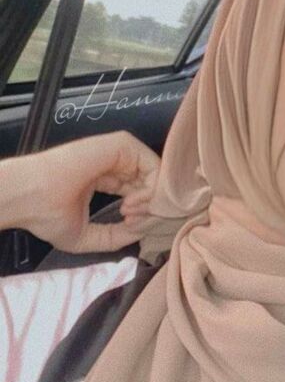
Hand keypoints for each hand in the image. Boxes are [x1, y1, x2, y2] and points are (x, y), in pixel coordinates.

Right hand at [13, 131, 159, 252]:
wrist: (29, 197)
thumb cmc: (48, 215)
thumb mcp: (90, 237)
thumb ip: (119, 236)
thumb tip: (144, 231)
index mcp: (109, 179)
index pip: (142, 192)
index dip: (145, 213)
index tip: (130, 226)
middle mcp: (117, 163)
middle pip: (153, 184)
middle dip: (152, 209)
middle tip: (133, 222)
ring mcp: (121, 152)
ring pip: (157, 176)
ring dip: (151, 201)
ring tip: (129, 213)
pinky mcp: (123, 145)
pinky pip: (154, 166)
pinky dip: (151, 189)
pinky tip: (131, 203)